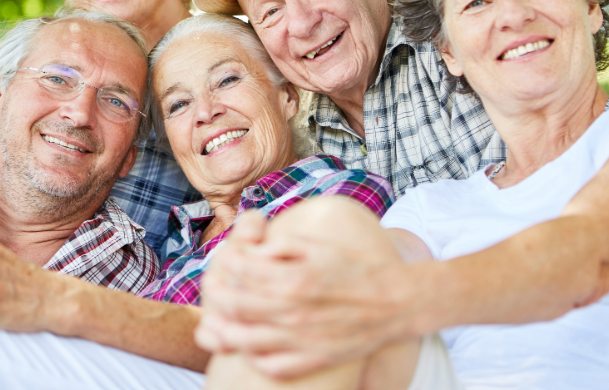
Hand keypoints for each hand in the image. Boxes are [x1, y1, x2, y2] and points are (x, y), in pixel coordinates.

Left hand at [196, 211, 424, 378]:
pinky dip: (253, 354)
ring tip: (218, 320)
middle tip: (213, 290)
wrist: (395, 303)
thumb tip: (253, 250)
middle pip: (236, 306)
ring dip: (225, 329)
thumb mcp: (318, 247)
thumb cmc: (354, 268)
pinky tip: (250, 343)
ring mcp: (302, 339)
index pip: (241, 272)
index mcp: (295, 278)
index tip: (222, 261)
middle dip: (216, 296)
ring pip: (245, 339)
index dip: (224, 264)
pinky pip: (270, 364)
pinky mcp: (312, 359)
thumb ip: (282, 246)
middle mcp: (295, 311)